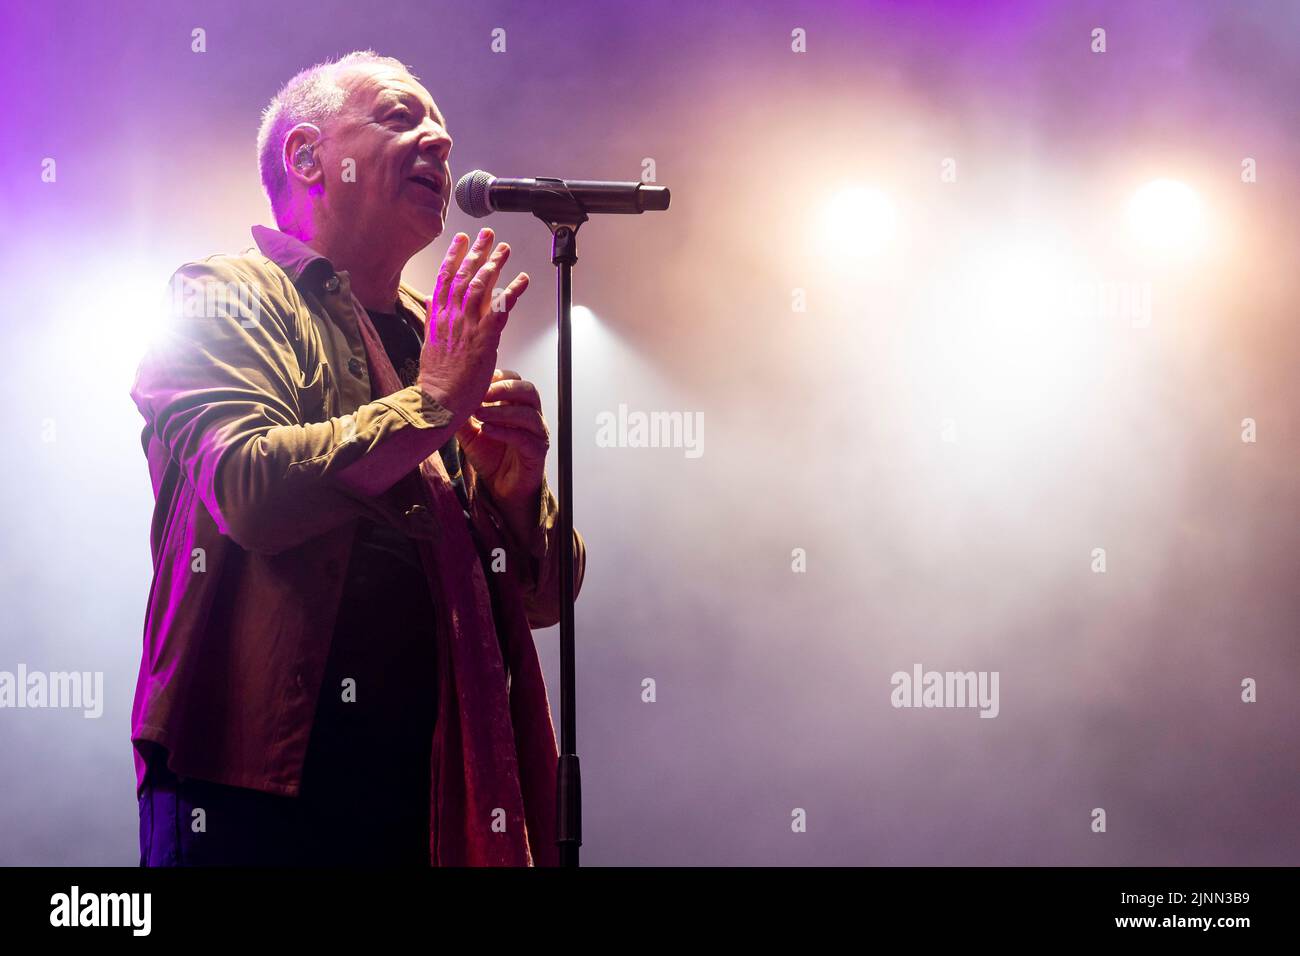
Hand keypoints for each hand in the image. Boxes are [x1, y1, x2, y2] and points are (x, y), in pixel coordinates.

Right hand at [418, 227, 529, 422]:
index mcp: (437, 318)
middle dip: (476, 252)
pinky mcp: (484, 338)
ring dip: (494, 265)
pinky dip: (513, 291)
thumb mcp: (429, 343)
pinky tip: (523, 279)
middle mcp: (450, 317)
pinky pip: (502, 308)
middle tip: (487, 234)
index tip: (461, 239)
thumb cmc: (436, 380)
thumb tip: (432, 301)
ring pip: (481, 286)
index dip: (454, 256)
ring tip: (505, 249)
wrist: (438, 401)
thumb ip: (434, 320)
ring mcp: (467, 326)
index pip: (444, 278)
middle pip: (464, 276)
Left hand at [457, 369, 549, 507]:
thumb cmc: (490, 456)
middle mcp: (532, 415)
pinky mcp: (536, 452)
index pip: (515, 379)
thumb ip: (462, 414)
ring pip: (528, 414)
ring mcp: (537, 433)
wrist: (501, 487)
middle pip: (528, 390)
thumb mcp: (469, 432)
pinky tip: (486, 430)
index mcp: (517, 405)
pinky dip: (504, 432)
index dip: (497, 377)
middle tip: (482, 393)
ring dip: (502, 411)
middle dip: (504, 388)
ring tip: (479, 414)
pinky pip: (524, 438)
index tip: (477, 382)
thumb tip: (444, 397)